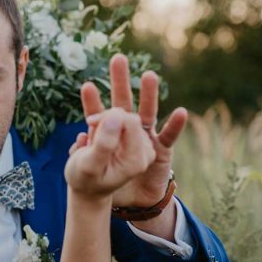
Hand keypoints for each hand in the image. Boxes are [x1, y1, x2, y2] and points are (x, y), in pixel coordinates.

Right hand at [65, 108, 155, 201]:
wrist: (88, 189)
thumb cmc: (84, 180)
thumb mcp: (88, 166)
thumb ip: (103, 144)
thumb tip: (116, 116)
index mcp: (136, 161)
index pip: (130, 122)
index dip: (108, 116)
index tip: (90, 122)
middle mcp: (145, 153)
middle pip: (128, 118)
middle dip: (106, 120)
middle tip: (90, 136)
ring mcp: (143, 147)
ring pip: (124, 117)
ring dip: (105, 124)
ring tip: (94, 142)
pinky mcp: (137, 141)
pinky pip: (123, 121)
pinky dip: (107, 125)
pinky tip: (99, 140)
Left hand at [80, 55, 188, 210]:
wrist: (132, 203)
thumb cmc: (110, 183)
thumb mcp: (94, 168)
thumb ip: (91, 151)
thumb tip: (81, 135)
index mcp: (110, 132)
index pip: (105, 115)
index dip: (98, 112)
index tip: (89, 118)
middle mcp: (128, 130)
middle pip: (124, 103)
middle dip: (121, 81)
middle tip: (118, 58)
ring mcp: (146, 137)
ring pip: (147, 112)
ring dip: (149, 95)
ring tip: (149, 76)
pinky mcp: (161, 148)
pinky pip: (169, 136)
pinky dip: (175, 125)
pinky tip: (180, 113)